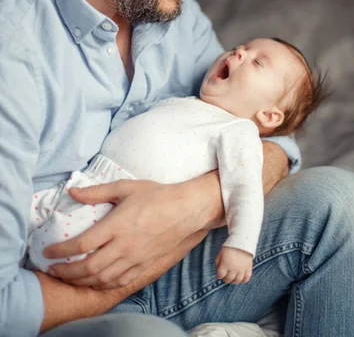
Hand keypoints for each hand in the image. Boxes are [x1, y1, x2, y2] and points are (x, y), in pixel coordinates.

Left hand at [43, 179, 196, 288]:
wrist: (185, 210)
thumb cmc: (156, 195)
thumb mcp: (126, 187)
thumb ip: (97, 191)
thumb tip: (73, 192)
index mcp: (117, 225)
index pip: (82, 244)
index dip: (61, 251)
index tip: (48, 252)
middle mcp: (124, 246)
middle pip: (88, 268)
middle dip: (66, 272)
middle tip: (53, 269)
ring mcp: (134, 259)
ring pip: (102, 279)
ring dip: (81, 282)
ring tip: (69, 277)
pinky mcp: (144, 265)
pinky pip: (119, 282)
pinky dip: (102, 285)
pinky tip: (95, 281)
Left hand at [216, 246, 252, 283]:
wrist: (242, 241)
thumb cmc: (230, 246)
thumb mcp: (220, 253)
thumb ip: (218, 262)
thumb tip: (219, 270)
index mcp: (225, 264)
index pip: (220, 275)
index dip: (219, 275)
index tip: (219, 274)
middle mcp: (233, 268)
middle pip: (228, 279)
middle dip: (225, 279)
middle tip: (225, 276)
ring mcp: (242, 269)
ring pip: (237, 281)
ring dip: (234, 281)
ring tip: (232, 278)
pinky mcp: (248, 268)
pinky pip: (246, 278)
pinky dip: (243, 280)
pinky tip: (240, 278)